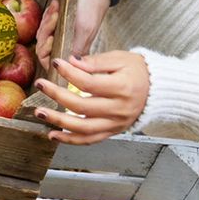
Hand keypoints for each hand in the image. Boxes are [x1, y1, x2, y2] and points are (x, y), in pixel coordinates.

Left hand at [31, 51, 148, 144]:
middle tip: (40, 85)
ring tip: (40, 113)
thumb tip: (71, 62)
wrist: (159, 91)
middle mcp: (118, 109)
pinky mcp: (112, 132)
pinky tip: (53, 135)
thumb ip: (96, 61)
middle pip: (81, 106)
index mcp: (122, 88)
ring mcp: (115, 123)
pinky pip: (89, 140)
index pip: (88, 83)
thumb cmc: (139, 72)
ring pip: (82, 128)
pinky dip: (70, 140)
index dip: (69, 73)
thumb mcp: (121, 59)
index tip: (56, 63)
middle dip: (56, 95)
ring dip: (58, 121)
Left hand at [34, 0, 110, 65]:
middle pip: (43, 46)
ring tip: (57, 9)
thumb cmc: (91, 6)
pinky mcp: (59, 23)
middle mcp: (67, 44)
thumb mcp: (84, 29)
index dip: (46, 51)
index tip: (51, 38)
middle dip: (46, 31)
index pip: (50, 60)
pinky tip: (56, 5)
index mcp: (74, 51)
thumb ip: (74, 49)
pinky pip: (45, 23)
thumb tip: (67, 65)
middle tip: (55, 17)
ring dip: (47, 20)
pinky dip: (48, 14)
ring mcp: (62, 33)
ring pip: (43, 34)